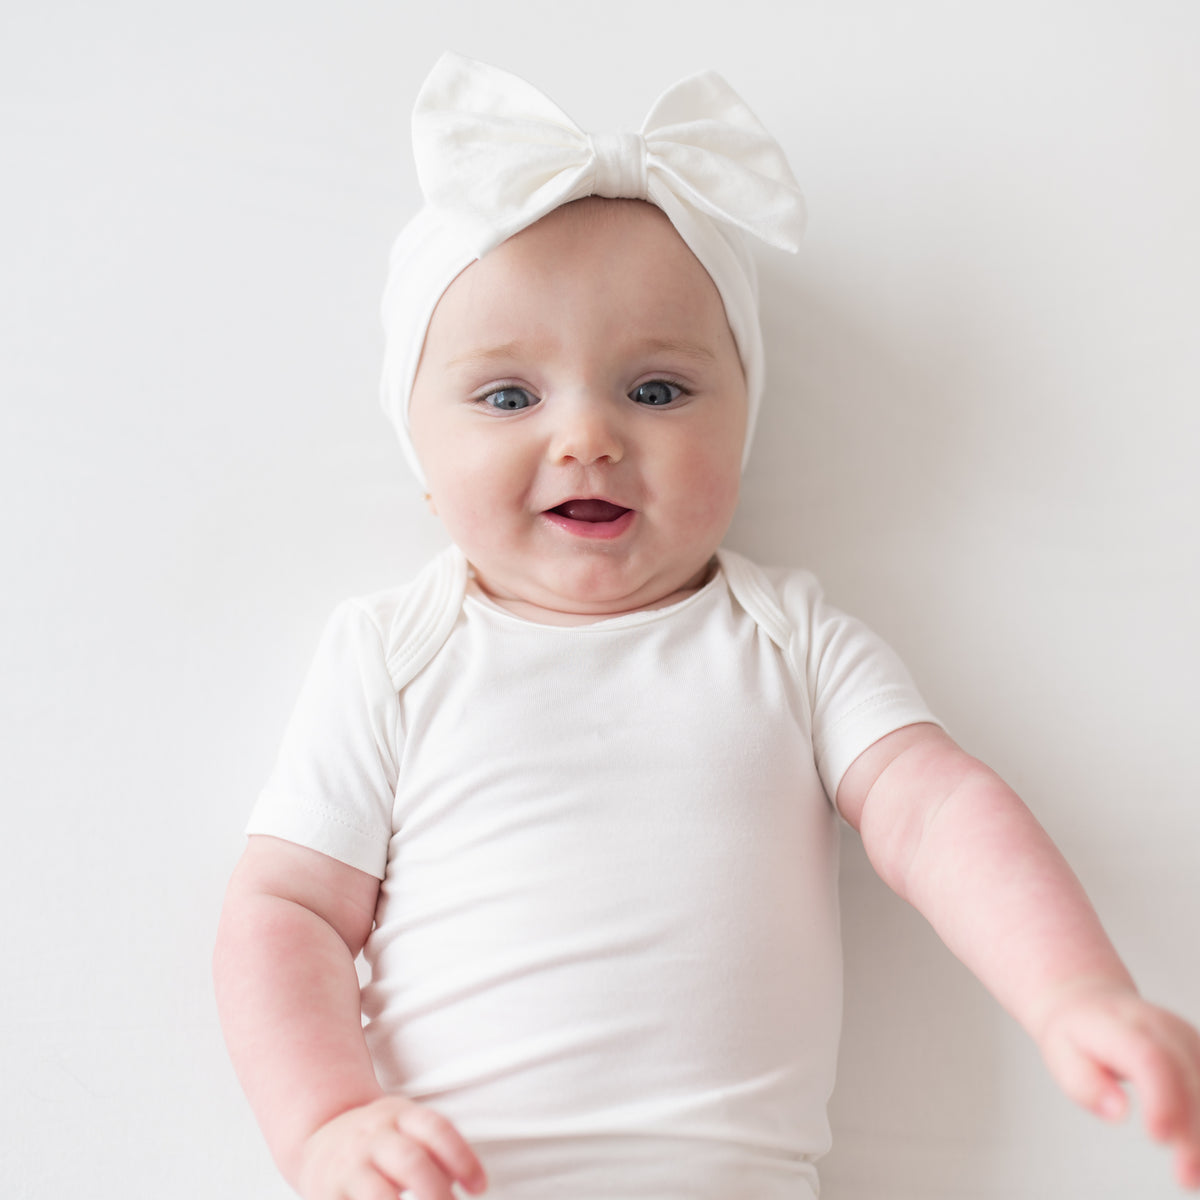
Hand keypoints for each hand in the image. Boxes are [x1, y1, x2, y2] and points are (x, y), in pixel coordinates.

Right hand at [296, 1095, 486, 1199]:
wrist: (317, 1138)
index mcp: (399, 1116)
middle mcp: (374, 1137)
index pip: (436, 1129)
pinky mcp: (327, 1194)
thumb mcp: (405, 1129)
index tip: (480, 1188)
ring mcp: (349, 1166)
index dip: (462, 1158)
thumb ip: (436, 1151)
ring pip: (379, 1194)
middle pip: (411, 1161)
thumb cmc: (378, 1141)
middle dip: (437, 1192)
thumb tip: (475, 1183)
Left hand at [1036, 983, 1199, 1188]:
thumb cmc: (1074, 1035)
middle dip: (1193, 1132)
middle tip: (1186, 1176)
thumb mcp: (1060, 1055)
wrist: (1088, 1000)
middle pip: (1187, 1079)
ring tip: (1194, 1176)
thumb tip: (1118, 1113)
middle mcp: (1161, 1027)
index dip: (1161, 1098)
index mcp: (1120, 1026)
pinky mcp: (1198, 1052)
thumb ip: (1085, 1084)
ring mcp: (1185, 1038)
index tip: (1159, 1138)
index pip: (1150, 1059)